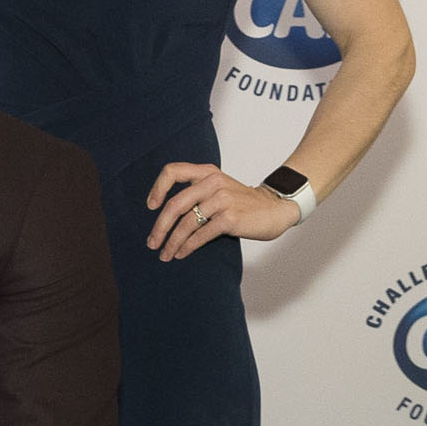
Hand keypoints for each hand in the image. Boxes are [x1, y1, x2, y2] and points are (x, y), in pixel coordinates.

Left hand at [144, 162, 297, 262]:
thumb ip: (196, 193)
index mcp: (207, 172)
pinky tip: (181, 254)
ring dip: (172, 242)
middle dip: (159, 227)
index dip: (157, 188)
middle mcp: (213, 182)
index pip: (173, 171)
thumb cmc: (242, 202)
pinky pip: (200, 235)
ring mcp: (222, 200)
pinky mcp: (230, 218)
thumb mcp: (219, 187)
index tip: (151, 206)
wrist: (275, 208)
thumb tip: (164, 217)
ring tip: (165, 254)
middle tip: (151, 243)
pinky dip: (188, 247)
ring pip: (186, 223)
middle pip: (175, 205)